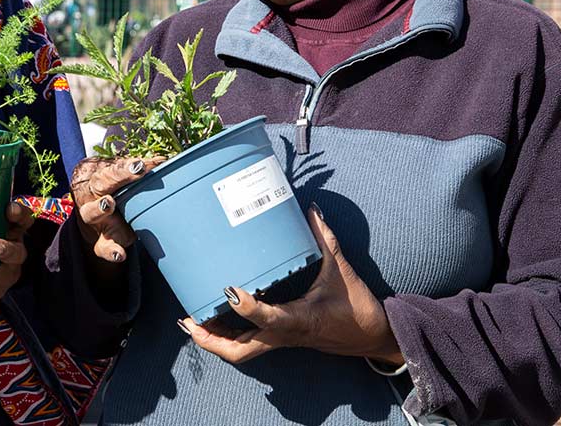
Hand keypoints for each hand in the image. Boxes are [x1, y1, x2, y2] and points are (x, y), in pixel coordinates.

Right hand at [69, 157, 161, 262]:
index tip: (141, 165)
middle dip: (116, 178)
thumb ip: (142, 170)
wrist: (97, 213)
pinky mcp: (101, 240)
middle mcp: (93, 194)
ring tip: (109, 204)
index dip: (125, 167)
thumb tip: (165, 161)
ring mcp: (95, 219)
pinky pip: (101, 247)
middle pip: (100, 184)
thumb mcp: (123, 175)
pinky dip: (110, 251)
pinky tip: (120, 254)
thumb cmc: (115, 188)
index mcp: (99, 174)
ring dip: (100, 208)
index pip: (111, 168)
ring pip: (91, 213)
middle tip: (131, 174)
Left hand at [179, 205, 402, 366]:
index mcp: (298, 319)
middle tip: (189, 318)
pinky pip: (248, 343)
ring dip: (213, 339)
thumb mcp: (342, 271)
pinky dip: (226, 335)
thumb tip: (311, 210)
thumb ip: (324, 239)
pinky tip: (211, 318)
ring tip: (190, 320)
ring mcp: (280, 340)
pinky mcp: (280, 339)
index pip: (267, 318)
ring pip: (240, 351)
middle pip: (239, 350)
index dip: (246, 307)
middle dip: (211, 338)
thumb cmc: (357, 307)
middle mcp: (284, 334)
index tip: (229, 289)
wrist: (371, 338)